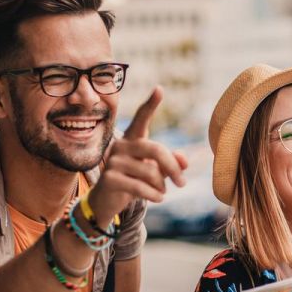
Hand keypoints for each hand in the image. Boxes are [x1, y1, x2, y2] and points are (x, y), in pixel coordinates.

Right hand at [91, 87, 188, 222]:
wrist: (106, 201)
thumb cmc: (134, 181)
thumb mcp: (155, 171)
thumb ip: (171, 164)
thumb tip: (184, 161)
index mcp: (132, 139)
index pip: (142, 118)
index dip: (151, 104)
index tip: (160, 89)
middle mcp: (121, 145)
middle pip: (156, 149)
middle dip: (173, 167)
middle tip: (182, 183)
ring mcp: (113, 161)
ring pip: (151, 172)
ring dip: (162, 186)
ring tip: (162, 191)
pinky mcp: (109, 178)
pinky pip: (141, 187)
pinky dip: (154, 195)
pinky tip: (158, 198)